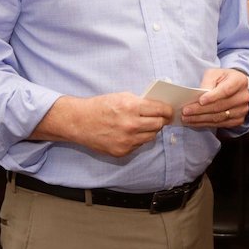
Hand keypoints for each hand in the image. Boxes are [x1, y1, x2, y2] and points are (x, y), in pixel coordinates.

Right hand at [53, 93, 172, 156]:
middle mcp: (131, 124)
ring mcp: (127, 140)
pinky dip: (137, 139)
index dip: (167, 110)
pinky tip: (129, 133)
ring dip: (150, 130)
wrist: (79, 122)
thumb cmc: (99, 106)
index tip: (169, 111)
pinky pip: (139, 145)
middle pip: (159, 124)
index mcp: (131, 107)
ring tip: (143, 125)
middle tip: (159, 118)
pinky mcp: (122, 151)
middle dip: (161, 120)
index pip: (161, 110)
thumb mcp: (120, 97)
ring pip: (151, 136)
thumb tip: (157, 107)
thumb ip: (139, 102)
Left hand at [180, 68, 248, 128]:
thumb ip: (208, 81)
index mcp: (239, 81)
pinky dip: (206, 124)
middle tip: (185, 111)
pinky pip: (220, 124)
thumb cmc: (223, 78)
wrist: (237, 86)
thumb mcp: (215, 73)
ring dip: (201, 119)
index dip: (213, 96)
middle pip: (220, 106)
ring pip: (219, 117)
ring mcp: (242, 110)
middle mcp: (243, 97)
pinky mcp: (238, 120)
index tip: (200, 101)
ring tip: (186, 118)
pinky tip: (195, 122)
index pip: (226, 90)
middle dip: (200, 110)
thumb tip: (200, 94)